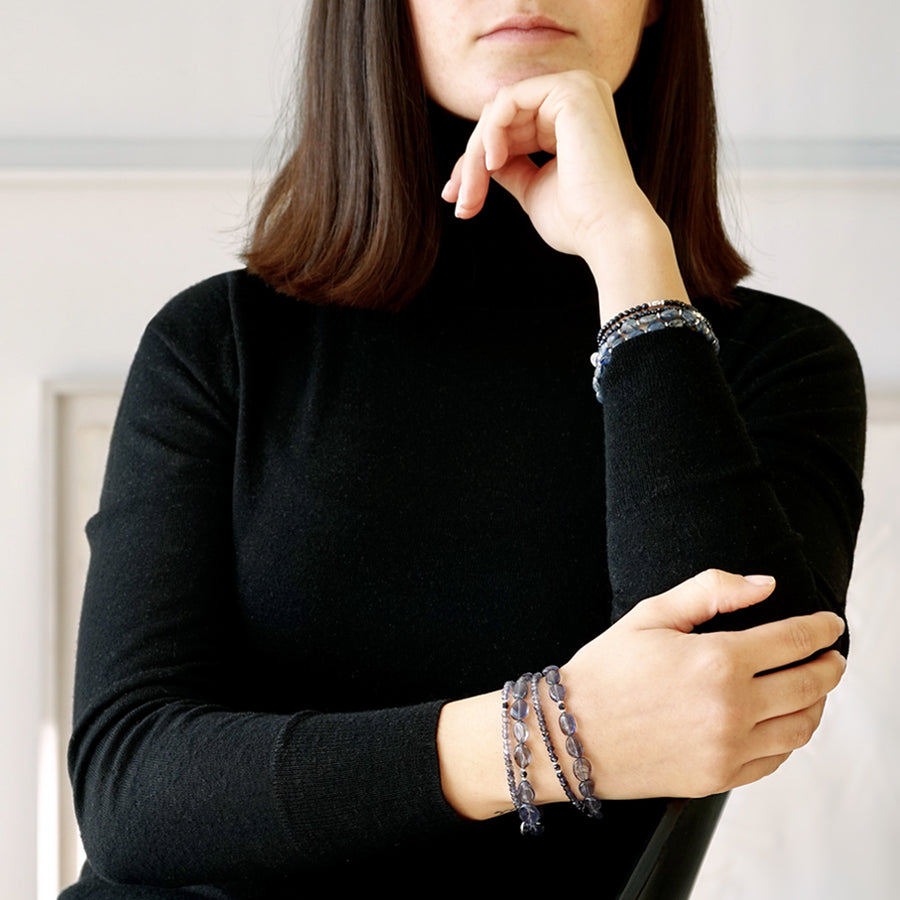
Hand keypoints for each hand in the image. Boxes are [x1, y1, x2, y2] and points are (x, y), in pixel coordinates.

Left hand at [440, 70, 690, 316]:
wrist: (608, 234)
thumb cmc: (578, 221)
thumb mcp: (532, 188)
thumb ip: (510, 167)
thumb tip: (480, 160)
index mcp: (572, 118)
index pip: (510, 129)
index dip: (475, 163)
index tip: (457, 198)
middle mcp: (578, 96)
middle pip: (500, 120)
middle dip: (470, 163)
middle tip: (458, 200)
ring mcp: (577, 88)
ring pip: (498, 112)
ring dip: (475, 156)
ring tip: (470, 193)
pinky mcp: (571, 90)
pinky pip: (507, 103)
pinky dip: (490, 135)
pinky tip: (491, 165)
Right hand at [561, 569, 846, 799]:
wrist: (571, 735)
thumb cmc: (606, 672)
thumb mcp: (651, 615)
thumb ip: (711, 591)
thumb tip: (764, 585)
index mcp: (716, 660)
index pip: (794, 641)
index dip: (822, 629)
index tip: (831, 625)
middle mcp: (731, 708)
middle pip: (810, 685)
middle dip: (830, 666)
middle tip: (831, 656)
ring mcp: (728, 749)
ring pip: (802, 726)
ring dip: (817, 703)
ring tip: (810, 688)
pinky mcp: (720, 778)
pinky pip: (776, 759)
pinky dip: (790, 737)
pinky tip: (780, 721)